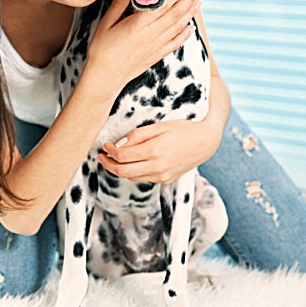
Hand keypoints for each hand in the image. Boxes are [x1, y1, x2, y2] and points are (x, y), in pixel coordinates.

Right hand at [86, 0, 201, 93]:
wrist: (105, 77)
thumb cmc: (102, 50)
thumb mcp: (105, 24)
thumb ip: (118, 5)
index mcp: (137, 25)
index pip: (162, 5)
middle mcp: (150, 35)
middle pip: (175, 14)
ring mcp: (156, 46)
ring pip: (178, 26)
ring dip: (190, 12)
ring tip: (198, 1)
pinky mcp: (157, 55)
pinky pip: (175, 43)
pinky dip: (185, 34)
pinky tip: (191, 26)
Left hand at [98, 118, 216, 182]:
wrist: (205, 143)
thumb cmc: (182, 130)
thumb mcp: (159, 126)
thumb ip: (138, 135)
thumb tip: (119, 143)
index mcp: (155, 150)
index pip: (123, 155)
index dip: (109, 151)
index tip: (105, 145)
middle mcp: (158, 166)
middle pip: (123, 171)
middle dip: (108, 165)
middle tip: (100, 157)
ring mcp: (162, 176)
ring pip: (131, 177)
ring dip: (118, 170)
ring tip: (111, 160)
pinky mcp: (165, 180)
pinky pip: (142, 178)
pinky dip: (132, 172)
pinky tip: (129, 164)